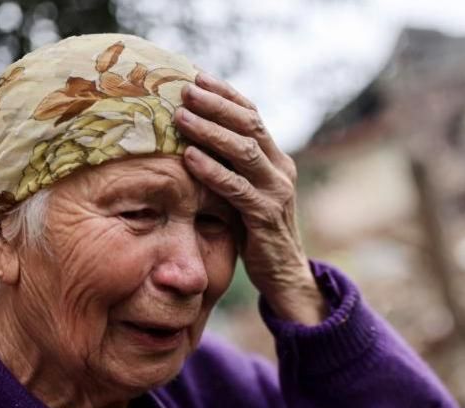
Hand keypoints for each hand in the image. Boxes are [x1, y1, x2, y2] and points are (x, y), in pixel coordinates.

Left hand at [175, 73, 326, 324]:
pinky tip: (189, 158)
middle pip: (250, 124)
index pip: (252, 115)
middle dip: (216, 104)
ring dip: (210, 131)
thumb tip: (190, 137)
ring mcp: (276, 192)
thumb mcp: (245, 192)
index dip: (225, 94)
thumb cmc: (255, 232)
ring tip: (180, 118)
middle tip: (184, 90)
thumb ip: (230, 167)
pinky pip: (236, 188)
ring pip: (244, 150)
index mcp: (276, 159)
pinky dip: (212, 171)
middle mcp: (281, 169)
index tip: (196, 76)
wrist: (283, 273)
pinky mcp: (266, 216)